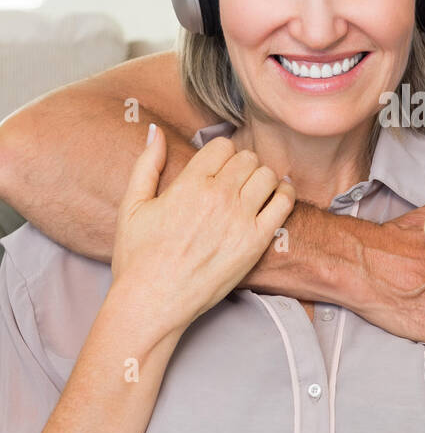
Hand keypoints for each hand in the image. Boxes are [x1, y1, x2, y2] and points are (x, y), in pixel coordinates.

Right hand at [111, 125, 294, 338]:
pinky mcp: (256, 242)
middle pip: (247, 158)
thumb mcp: (133, 205)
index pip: (222, 146)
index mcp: (189, 183)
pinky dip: (283, 195)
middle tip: (233, 180)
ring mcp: (240, 219)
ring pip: (267, 176)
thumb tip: (156, 131)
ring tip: (251, 190)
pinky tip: (274, 198)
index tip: (217, 167)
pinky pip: (284, 203)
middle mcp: (218, 197)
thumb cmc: (138, 257)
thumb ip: (147, 164)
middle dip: (240, 164)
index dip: (220, 154)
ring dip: (261, 178)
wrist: (153, 302)